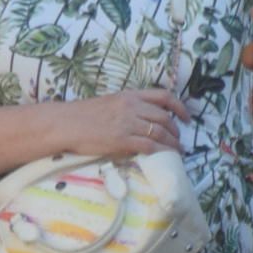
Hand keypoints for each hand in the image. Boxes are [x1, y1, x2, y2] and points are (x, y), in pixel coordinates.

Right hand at [56, 88, 187, 158]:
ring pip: (161, 133)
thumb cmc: (83, 115)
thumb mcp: (110, 103)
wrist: (65, 123)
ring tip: (176, 152)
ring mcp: (128, 123)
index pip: (164, 96)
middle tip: (179, 140)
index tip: (186, 117)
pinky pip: (149, 146)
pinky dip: (160, 151)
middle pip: (165, 117)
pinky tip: (163, 156)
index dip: (180, 107)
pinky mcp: (122, 140)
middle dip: (177, 131)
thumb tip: (143, 119)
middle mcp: (132, 107)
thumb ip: (128, 108)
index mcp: (130, 95)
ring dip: (172, 144)